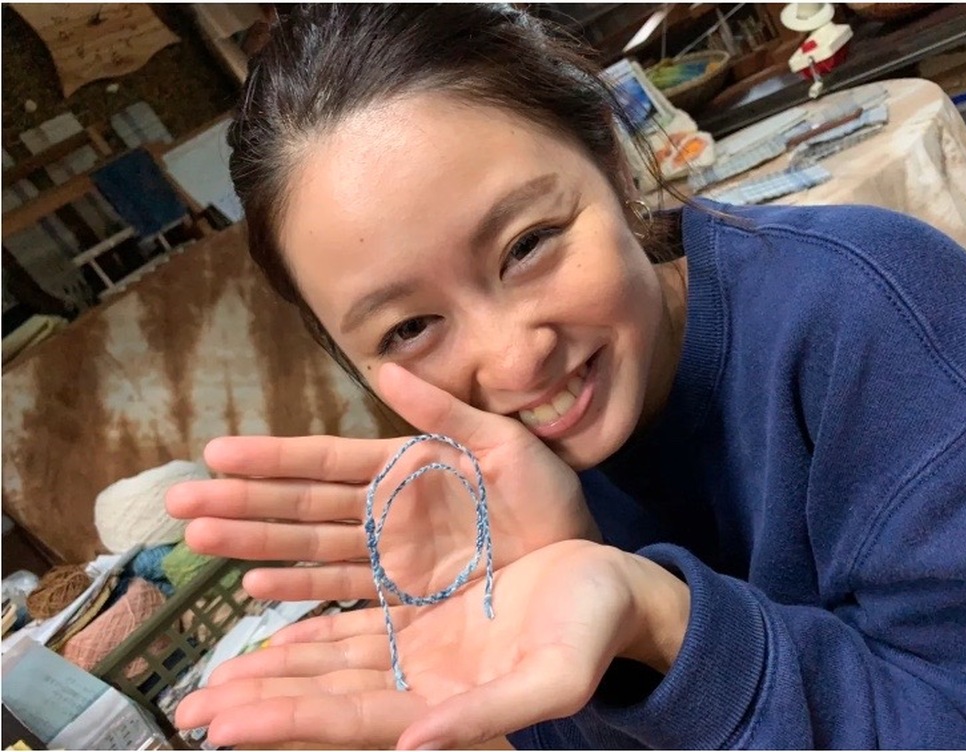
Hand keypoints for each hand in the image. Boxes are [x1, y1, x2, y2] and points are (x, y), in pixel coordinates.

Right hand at [166, 363, 598, 602]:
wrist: (580, 555)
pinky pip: (344, 590)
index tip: (216, 452)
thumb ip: (443, 409)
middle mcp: (387, 511)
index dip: (272, 458)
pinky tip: (259, 586)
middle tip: (179, 503)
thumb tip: (385, 365)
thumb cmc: (546, 493)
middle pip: (302, 506)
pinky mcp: (404, 596)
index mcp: (406, 467)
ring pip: (310, 547)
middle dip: (243, 504)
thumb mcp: (501, 440)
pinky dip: (301, 588)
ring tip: (203, 541)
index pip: (326, 461)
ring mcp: (391, 555)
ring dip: (257, 546)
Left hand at [173, 540, 689, 749]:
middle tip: (193, 707)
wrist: (615, 597)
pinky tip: (278, 633)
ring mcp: (421, 656)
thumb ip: (485, 715)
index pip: (348, 720)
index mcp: (445, 706)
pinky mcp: (427, 624)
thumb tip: (413, 745)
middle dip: (260, 703)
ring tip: (217, 679)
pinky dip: (315, 635)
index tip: (223, 724)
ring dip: (274, 671)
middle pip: (325, 698)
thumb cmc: (594, 635)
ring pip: (332, 665)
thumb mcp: (554, 677)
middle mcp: (421, 687)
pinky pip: (358, 632)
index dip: (285, 722)